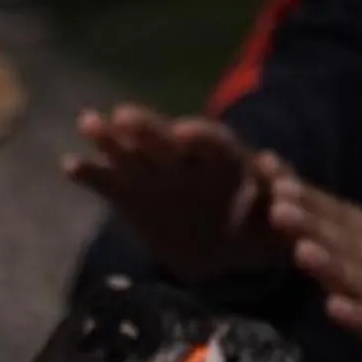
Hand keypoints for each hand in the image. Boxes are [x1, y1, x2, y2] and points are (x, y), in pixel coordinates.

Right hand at [62, 107, 285, 281]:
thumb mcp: (278, 229)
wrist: (228, 245)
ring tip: (87, 123)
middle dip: (147, 128)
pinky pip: (107, 182)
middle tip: (123, 116)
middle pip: (167, 140)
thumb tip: (292, 216)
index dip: (200, 138)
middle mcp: (186, 161)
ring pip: (131, 152)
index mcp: (225, 163)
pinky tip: (69, 165)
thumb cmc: (258, 231)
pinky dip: (89, 173)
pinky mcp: (130, 196)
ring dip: (110, 138)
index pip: (214, 144)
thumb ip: (282, 218)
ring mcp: (154, 175)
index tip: (185, 132)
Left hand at [263, 171, 361, 361]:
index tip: (266, 169)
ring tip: (301, 251)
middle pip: (340, 236)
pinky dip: (355, 315)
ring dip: (329, 263)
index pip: (330, 208)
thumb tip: (277, 195)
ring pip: (355, 275)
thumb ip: (323, 231)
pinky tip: (333, 309)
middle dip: (309, 219)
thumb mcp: (356, 255)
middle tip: (277, 202)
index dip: (300, 191)